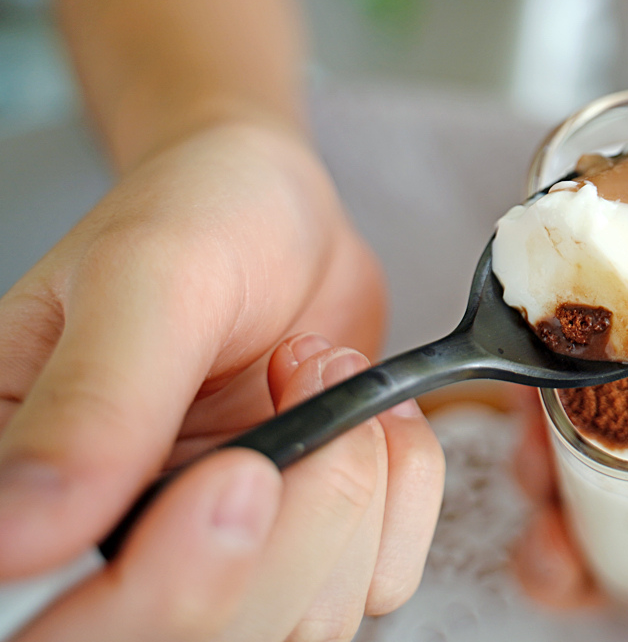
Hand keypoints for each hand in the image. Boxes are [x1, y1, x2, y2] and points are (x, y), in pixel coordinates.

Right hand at [0, 122, 444, 638]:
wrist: (282, 213)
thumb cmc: (196, 217)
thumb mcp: (142, 283)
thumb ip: (94, 406)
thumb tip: (15, 540)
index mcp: (27, 491)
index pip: (68, 626)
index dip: (160, 593)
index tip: (240, 476)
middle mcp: (118, 546)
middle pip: (211, 638)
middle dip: (294, 514)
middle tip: (298, 373)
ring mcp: (219, 558)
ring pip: (309, 620)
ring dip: (353, 486)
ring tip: (317, 369)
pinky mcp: (304, 549)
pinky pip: (382, 579)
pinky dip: (404, 491)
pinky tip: (370, 412)